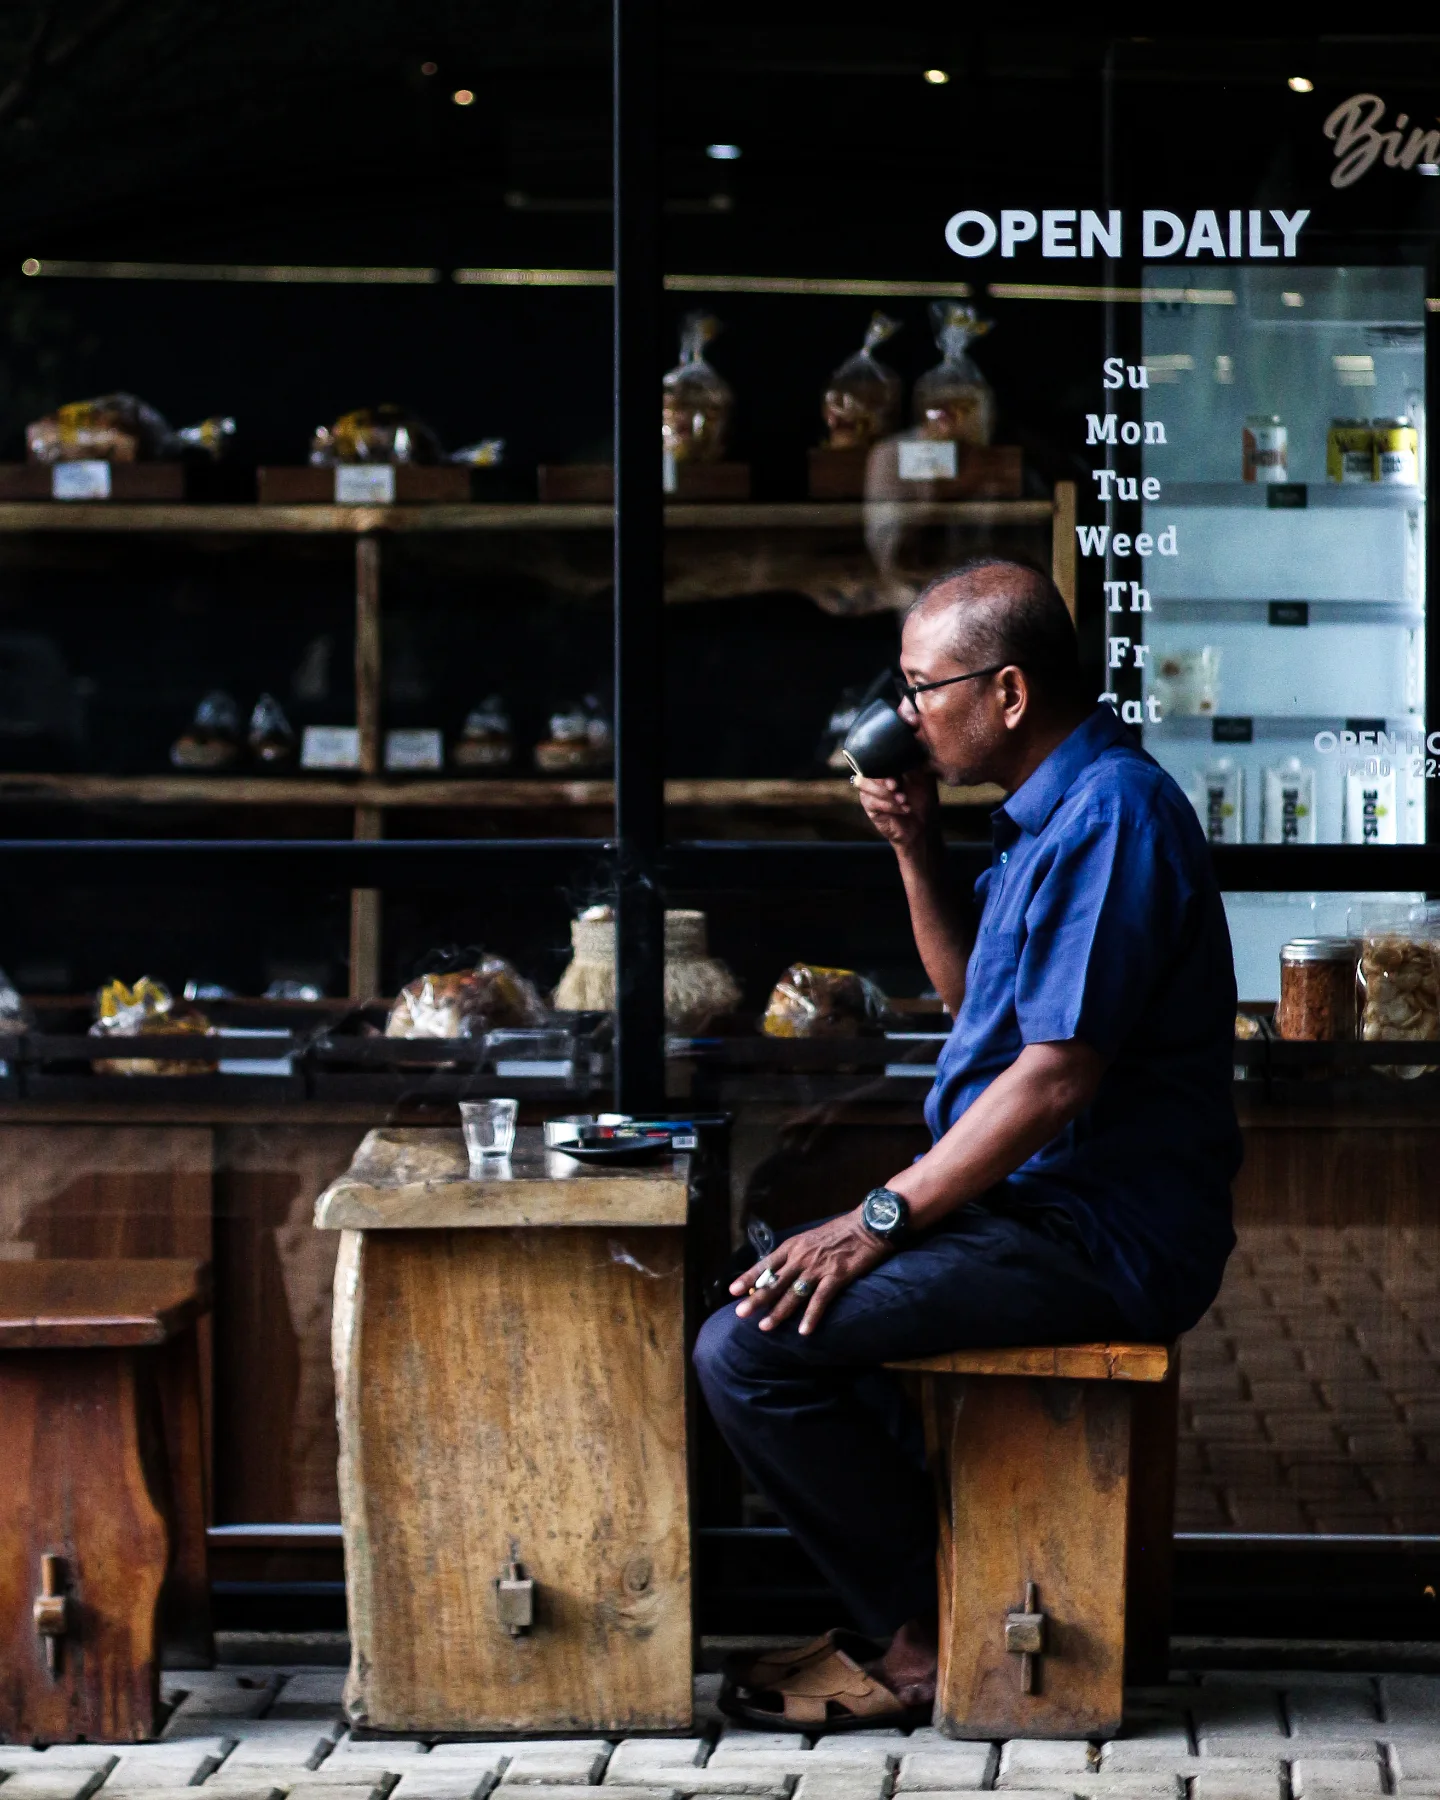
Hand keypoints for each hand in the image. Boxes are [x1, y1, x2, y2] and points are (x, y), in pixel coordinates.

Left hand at [730, 1210, 889, 1335]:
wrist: (867, 1225)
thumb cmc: (839, 1232)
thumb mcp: (810, 1238)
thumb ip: (795, 1255)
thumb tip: (779, 1271)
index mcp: (793, 1246)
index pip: (766, 1263)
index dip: (749, 1277)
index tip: (733, 1291)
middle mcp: (801, 1257)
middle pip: (775, 1281)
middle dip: (756, 1299)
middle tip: (740, 1314)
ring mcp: (818, 1267)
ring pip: (793, 1294)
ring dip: (779, 1312)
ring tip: (765, 1327)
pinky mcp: (836, 1277)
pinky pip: (820, 1300)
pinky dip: (811, 1316)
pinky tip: (804, 1332)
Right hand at [855, 766, 938, 856]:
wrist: (923, 825)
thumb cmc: (923, 799)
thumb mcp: (921, 776)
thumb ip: (911, 762)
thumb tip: (904, 750)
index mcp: (886, 766)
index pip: (877, 757)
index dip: (883, 762)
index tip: (898, 772)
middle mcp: (874, 777)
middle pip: (866, 768)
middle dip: (882, 777)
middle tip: (896, 786)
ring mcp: (869, 791)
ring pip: (863, 784)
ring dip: (885, 792)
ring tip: (903, 799)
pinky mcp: (869, 807)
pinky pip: (872, 802)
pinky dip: (890, 805)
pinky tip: (904, 809)